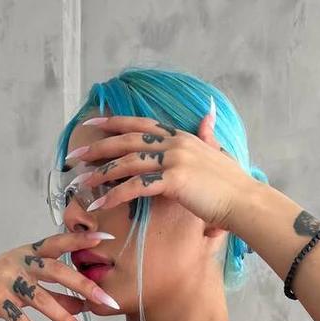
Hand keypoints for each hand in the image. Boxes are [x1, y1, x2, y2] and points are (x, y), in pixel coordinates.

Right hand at [0, 229, 116, 320]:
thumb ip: (52, 288)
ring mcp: (7, 282)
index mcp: (28, 252)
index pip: (59, 242)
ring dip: (67, 320)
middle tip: (109, 301)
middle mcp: (20, 263)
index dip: (81, 239)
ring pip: (43, 301)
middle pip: (58, 272)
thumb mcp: (24, 278)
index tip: (106, 237)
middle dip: (86, 287)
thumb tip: (82, 303)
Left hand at [65, 104, 254, 230]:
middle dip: (98, 147)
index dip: (114, 122)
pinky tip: (100, 205)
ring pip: (128, 162)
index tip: (92, 123)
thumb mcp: (217, 153)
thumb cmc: (231, 185)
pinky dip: (115, 195)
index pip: (140, 123)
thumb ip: (207, 135)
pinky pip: (136, 186)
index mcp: (180, 136)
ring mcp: (174, 160)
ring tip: (80, 185)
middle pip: (127, 139)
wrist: (244, 201)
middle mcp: (174, 143)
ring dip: (101, 174)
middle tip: (75, 156)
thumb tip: (208, 115)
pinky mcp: (173, 180)